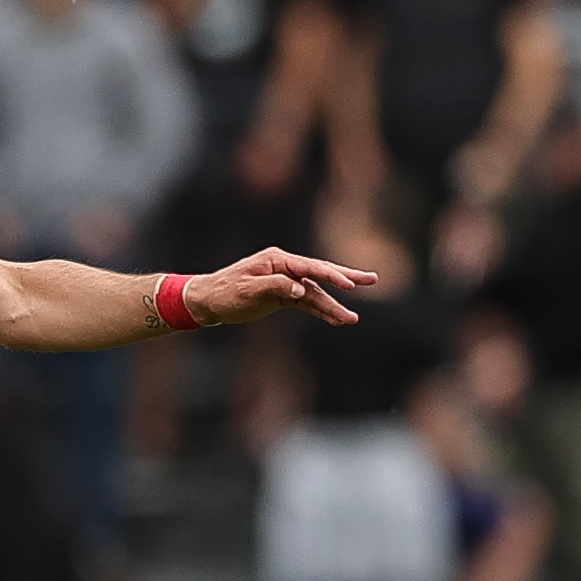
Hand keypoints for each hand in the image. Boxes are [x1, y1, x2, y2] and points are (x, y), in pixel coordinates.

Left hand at [186, 247, 376, 328]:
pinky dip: (321, 311)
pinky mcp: (284, 296)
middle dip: (347, 277)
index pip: (310, 267)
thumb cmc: (224, 292)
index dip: (331, 275)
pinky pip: (307, 303)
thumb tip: (300, 290)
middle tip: (373, 279)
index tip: (350, 285)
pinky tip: (336, 320)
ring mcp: (286, 281)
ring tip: (352, 319)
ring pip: (316, 293)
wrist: (208, 300)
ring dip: (334, 305)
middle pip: (321, 273)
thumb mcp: (246, 290)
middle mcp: (285, 268)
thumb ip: (274, 287)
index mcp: (277, 261)